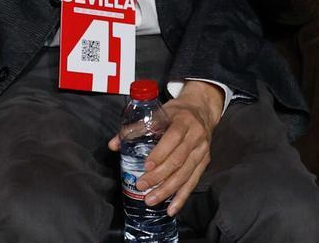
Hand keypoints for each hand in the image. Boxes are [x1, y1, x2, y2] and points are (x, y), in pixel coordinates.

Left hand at [106, 81, 222, 215]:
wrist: (202, 110)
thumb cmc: (176, 112)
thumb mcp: (158, 112)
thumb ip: (135, 128)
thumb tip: (113, 145)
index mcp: (184, 121)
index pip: (173, 138)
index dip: (160, 153)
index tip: (146, 166)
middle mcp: (196, 136)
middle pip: (178, 160)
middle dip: (159, 176)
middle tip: (142, 186)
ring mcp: (202, 151)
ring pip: (185, 174)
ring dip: (168, 190)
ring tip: (152, 200)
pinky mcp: (204, 162)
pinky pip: (193, 182)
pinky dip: (182, 197)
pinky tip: (172, 208)